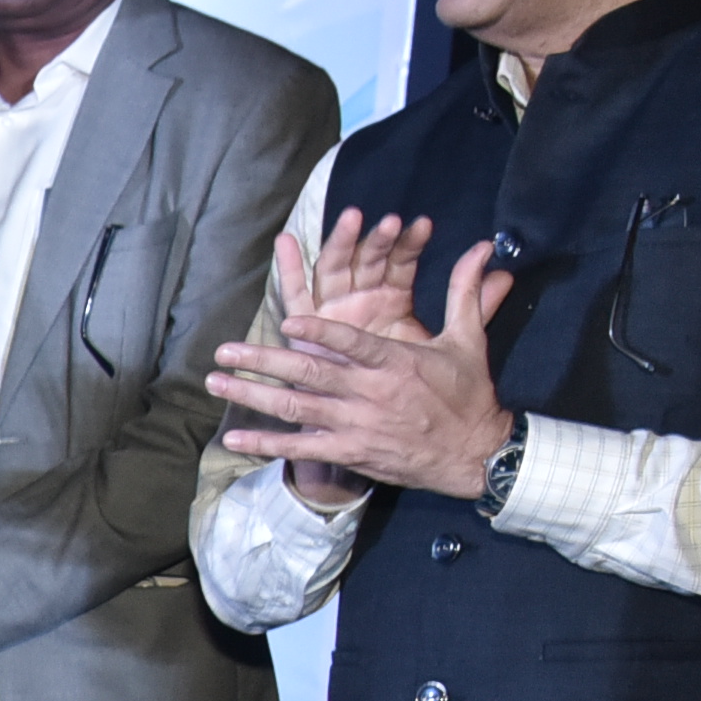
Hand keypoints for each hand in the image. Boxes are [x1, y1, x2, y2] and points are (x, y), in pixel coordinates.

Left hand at [214, 210, 504, 510]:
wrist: (475, 454)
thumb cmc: (468, 394)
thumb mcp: (468, 341)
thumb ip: (466, 292)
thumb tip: (485, 246)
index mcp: (396, 363)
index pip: (353, 344)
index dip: (321, 333)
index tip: (288, 321)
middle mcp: (371, 393)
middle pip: (310, 375)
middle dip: (263, 362)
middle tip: (223, 351)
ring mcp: (357, 425)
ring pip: (296, 409)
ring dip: (253, 396)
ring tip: (216, 383)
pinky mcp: (351, 451)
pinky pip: (302, 449)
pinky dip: (266, 445)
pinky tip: (233, 440)